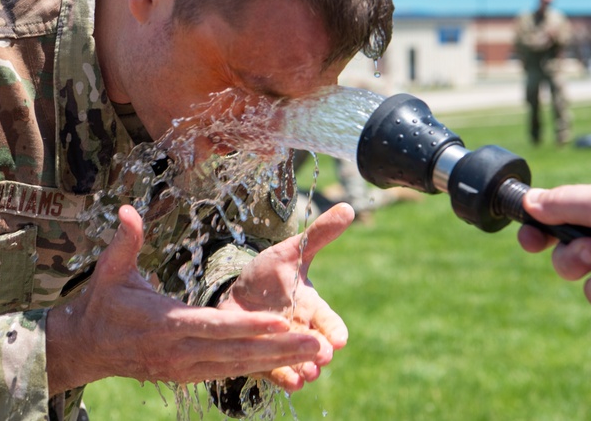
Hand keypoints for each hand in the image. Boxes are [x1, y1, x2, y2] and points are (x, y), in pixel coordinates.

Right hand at [46, 205, 324, 393]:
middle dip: (279, 347)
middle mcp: (178, 351)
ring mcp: (184, 368)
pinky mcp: (188, 374)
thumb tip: (128, 209)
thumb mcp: (108, 271)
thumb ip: (125, 241)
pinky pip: (229, 372)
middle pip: (236, 351)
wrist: (85, 348)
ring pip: (238, 366)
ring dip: (278, 360)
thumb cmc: (102, 304)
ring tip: (315, 352)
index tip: (281, 321)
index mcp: (164, 323)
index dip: (248, 325)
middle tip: (318, 342)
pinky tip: (286, 361)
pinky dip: (258, 367)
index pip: (213, 326)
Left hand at [217, 202, 353, 390]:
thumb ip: (318, 235)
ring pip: (297, 361)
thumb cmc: (271, 273)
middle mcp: (301, 329)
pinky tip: (290, 383)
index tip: (340, 338)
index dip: (334, 328)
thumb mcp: (291, 251)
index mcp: (310, 306)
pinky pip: (275, 371)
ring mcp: (283, 345)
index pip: (328, 319)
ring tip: (307, 374)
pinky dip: (283, 377)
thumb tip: (349, 208)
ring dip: (303, 368)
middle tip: (322, 357)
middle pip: (314, 344)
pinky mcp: (264, 358)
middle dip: (318, 351)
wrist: (241, 294)